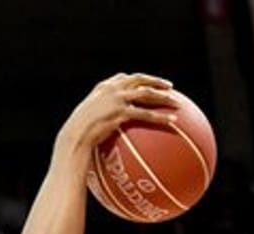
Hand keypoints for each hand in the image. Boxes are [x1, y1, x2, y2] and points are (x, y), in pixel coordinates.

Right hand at [56, 73, 177, 153]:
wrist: (76, 134)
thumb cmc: (80, 132)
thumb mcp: (88, 118)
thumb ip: (101, 114)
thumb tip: (110, 124)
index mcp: (104, 87)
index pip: (125, 78)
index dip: (140, 79)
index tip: (149, 82)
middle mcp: (112, 89)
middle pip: (140, 80)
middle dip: (156, 82)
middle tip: (170, 86)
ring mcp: (117, 99)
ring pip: (146, 94)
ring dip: (164, 98)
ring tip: (177, 104)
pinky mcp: (121, 111)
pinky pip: (146, 113)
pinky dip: (160, 117)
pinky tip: (171, 122)